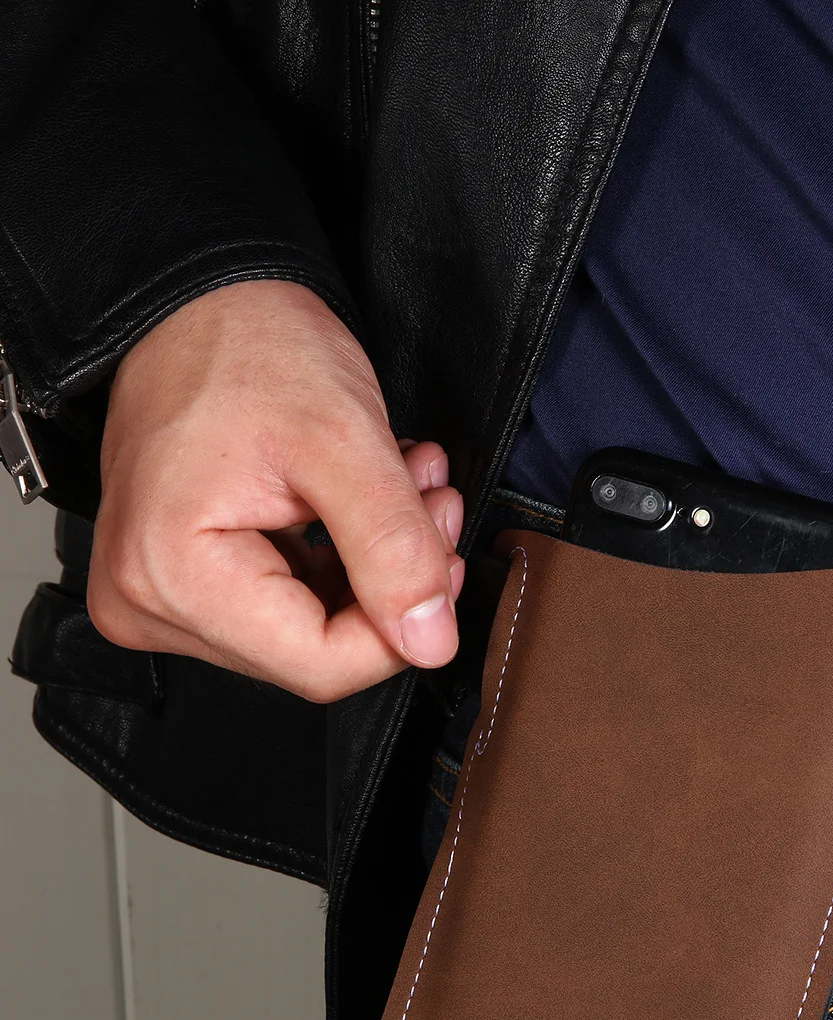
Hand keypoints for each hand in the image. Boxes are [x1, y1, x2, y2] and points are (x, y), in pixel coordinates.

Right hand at [89, 279, 463, 702]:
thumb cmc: (249, 346)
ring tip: (405, 486)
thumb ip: (393, 551)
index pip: (320, 666)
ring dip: (378, 563)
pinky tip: (369, 498)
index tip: (444, 556)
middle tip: (431, 502)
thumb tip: (430, 643)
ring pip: (312, 629)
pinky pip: (289, 603)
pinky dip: (347, 556)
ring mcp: (160, 597)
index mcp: (170, 578)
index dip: (401, 626)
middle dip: (392, 582)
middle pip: (315, 651)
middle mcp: (147, 603)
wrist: (200, 300)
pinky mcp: (183, 583)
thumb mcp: (344, 443)